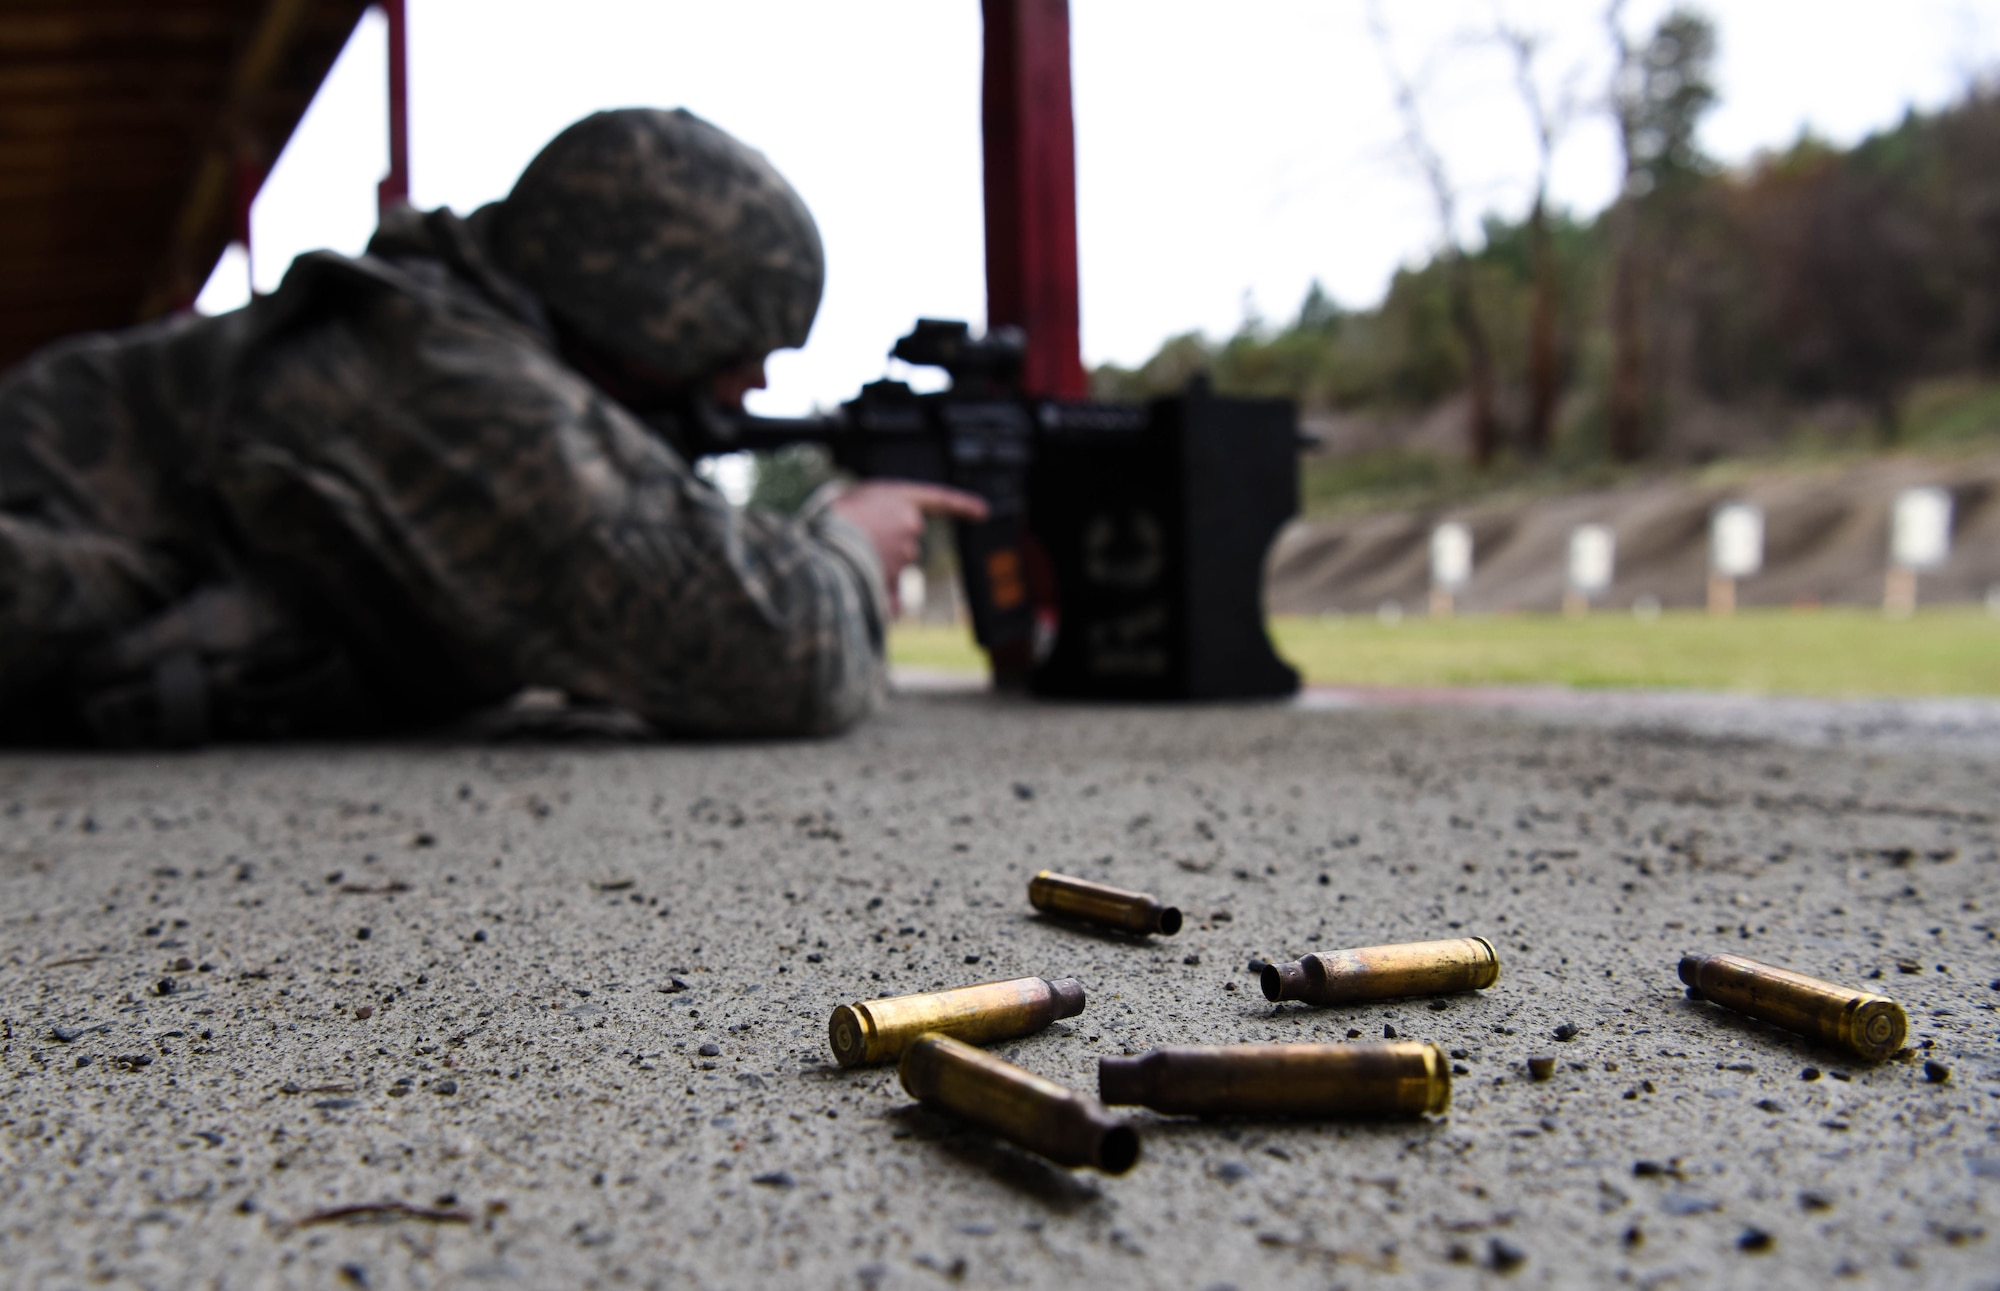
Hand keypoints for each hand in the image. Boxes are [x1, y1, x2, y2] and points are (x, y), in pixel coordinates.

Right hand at [828, 481, 988, 612]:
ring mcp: (904, 552)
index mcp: (898, 497)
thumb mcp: (851, 507)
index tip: (984, 512)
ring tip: (847, 561)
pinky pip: (889, 594)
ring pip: (895, 567)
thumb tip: (891, 560)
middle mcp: (909, 524)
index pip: (940, 499)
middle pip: (907, 542)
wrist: (816, 546)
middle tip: (856, 545)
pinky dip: (879, 598)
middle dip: (887, 548)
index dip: (963, 504)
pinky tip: (861, 594)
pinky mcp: (894, 577)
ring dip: (876, 570)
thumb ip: (878, 525)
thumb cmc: (826, 522)